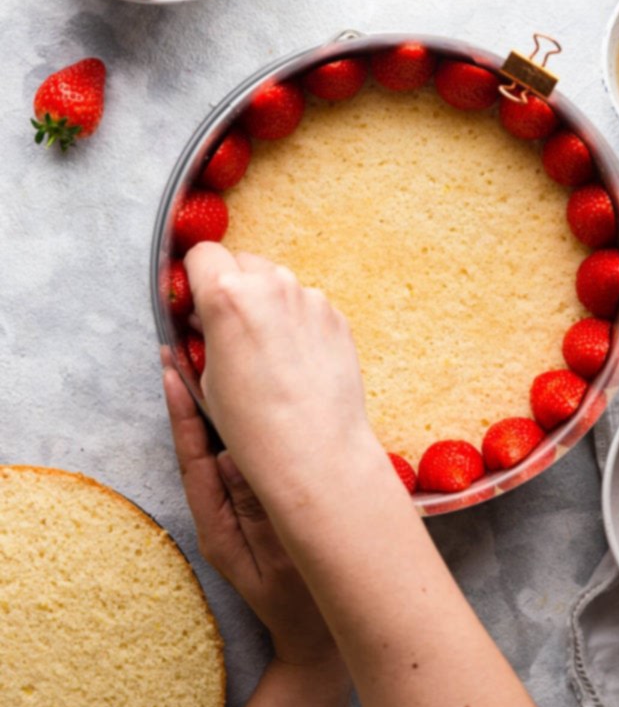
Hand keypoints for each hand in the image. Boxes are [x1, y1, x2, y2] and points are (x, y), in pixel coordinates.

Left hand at [163, 361, 343, 668]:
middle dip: (193, 397)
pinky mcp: (261, 507)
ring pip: (225, 448)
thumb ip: (256, 509)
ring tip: (213, 359)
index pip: (194, 458)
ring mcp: (240, 510)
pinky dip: (248, 427)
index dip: (183, 413)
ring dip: (220, 405)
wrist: (323, 642)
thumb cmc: (306, 605)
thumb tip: (232, 456)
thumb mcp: (281, 557)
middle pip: (202, 445)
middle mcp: (222, 512)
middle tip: (185, 347)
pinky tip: (256, 401)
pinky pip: (249, 460)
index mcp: (218, 524)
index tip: (172, 370)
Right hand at [183, 243, 385, 504]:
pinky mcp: (334, 316)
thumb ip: (203, 334)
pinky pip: (305, 305)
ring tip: (264, 352)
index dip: (195, 278)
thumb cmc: (256, 426)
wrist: (317, 451)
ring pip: (276, 283)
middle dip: (231, 288)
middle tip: (228, 328)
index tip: (195, 300)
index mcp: (227, 296)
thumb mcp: (207, 378)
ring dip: (265, 304)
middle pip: (241, 263)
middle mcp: (271, 286)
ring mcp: (308, 298)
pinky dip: (296, 322)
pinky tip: (294, 361)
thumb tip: (201, 318)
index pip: (201, 254)